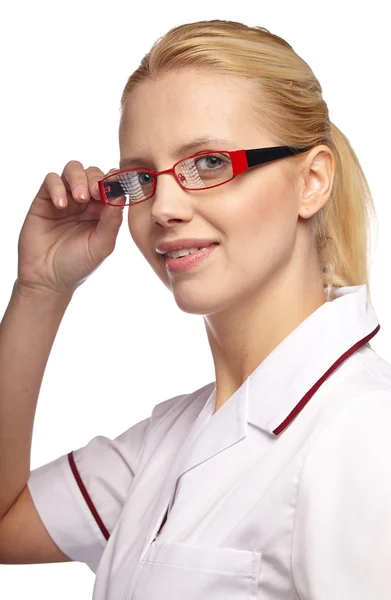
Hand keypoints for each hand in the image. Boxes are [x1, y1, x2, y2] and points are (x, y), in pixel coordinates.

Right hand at [16, 161, 123, 296]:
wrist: (48, 279)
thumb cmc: (78, 264)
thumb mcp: (102, 244)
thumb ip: (112, 220)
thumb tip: (121, 194)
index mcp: (103, 210)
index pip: (112, 185)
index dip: (115, 181)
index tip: (116, 186)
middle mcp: (85, 202)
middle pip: (93, 172)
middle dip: (96, 178)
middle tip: (96, 193)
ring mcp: (65, 199)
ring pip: (73, 170)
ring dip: (78, 178)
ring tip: (79, 198)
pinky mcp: (44, 200)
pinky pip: (51, 180)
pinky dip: (57, 187)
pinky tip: (61, 205)